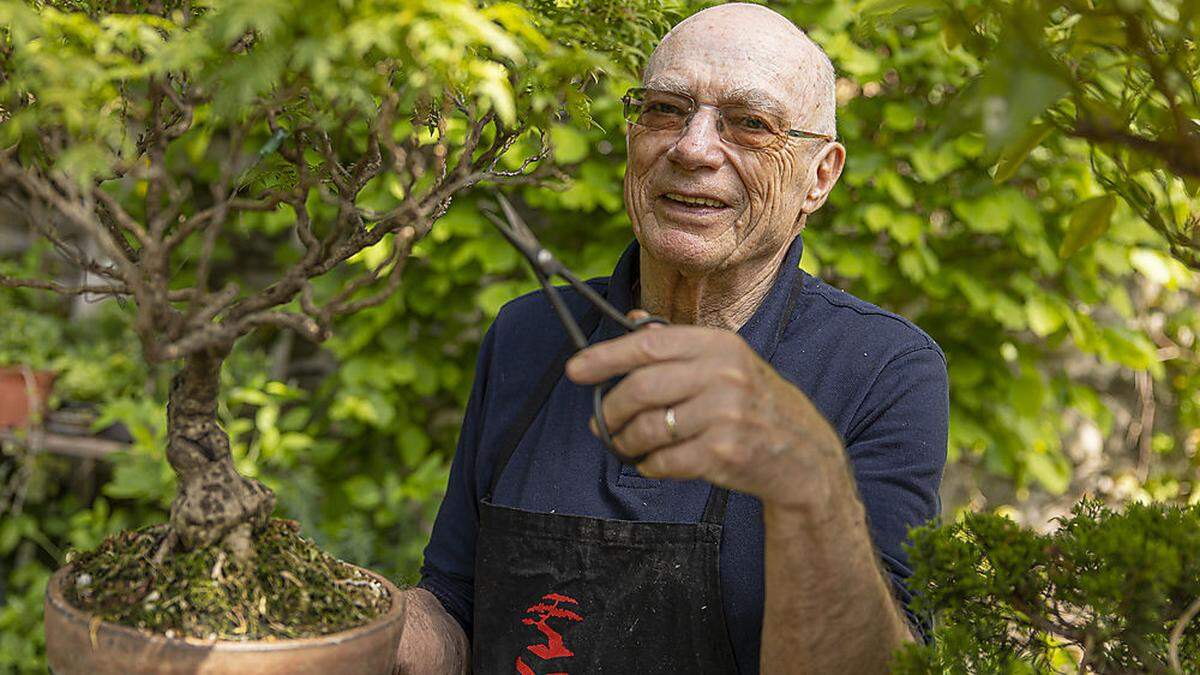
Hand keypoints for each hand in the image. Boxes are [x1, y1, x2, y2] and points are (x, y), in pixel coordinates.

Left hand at [564, 310, 849, 509]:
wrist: (804, 454)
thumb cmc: (753, 404)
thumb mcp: (726, 361)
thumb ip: (678, 343)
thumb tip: (631, 318)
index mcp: (718, 344)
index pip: (649, 345)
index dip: (606, 357)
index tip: (575, 370)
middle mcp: (723, 374)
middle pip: (641, 388)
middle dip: (610, 409)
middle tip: (599, 422)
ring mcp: (725, 414)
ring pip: (649, 427)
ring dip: (625, 442)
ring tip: (623, 446)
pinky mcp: (724, 452)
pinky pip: (665, 461)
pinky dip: (650, 466)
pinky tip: (652, 464)